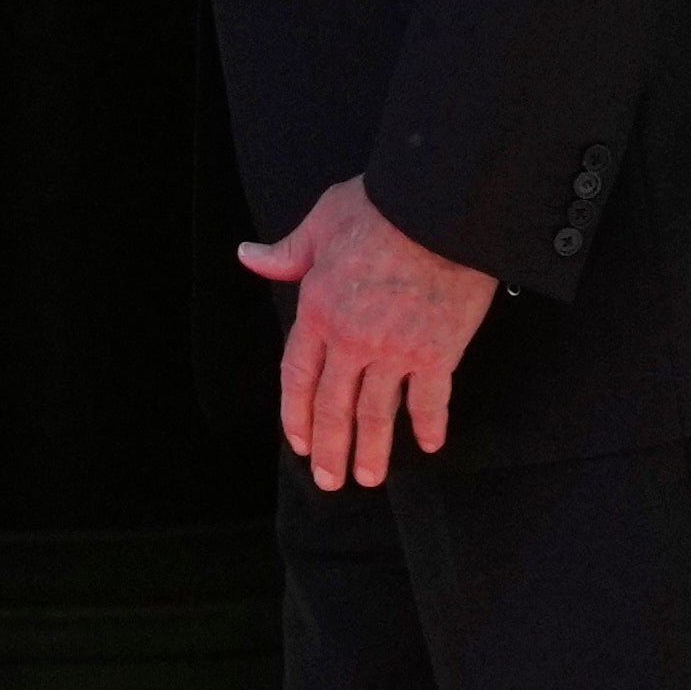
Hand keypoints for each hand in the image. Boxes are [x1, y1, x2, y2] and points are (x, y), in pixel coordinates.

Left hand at [240, 178, 495, 488]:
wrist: (440, 209)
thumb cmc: (381, 208)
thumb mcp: (322, 222)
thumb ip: (287, 252)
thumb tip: (250, 256)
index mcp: (319, 311)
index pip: (299, 376)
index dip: (297, 414)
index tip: (299, 443)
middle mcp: (352, 340)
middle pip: (335, 406)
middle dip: (330, 448)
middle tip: (330, 481)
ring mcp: (395, 351)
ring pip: (377, 413)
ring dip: (372, 450)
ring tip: (368, 478)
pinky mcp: (438, 352)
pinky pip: (430, 399)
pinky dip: (428, 425)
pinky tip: (428, 444)